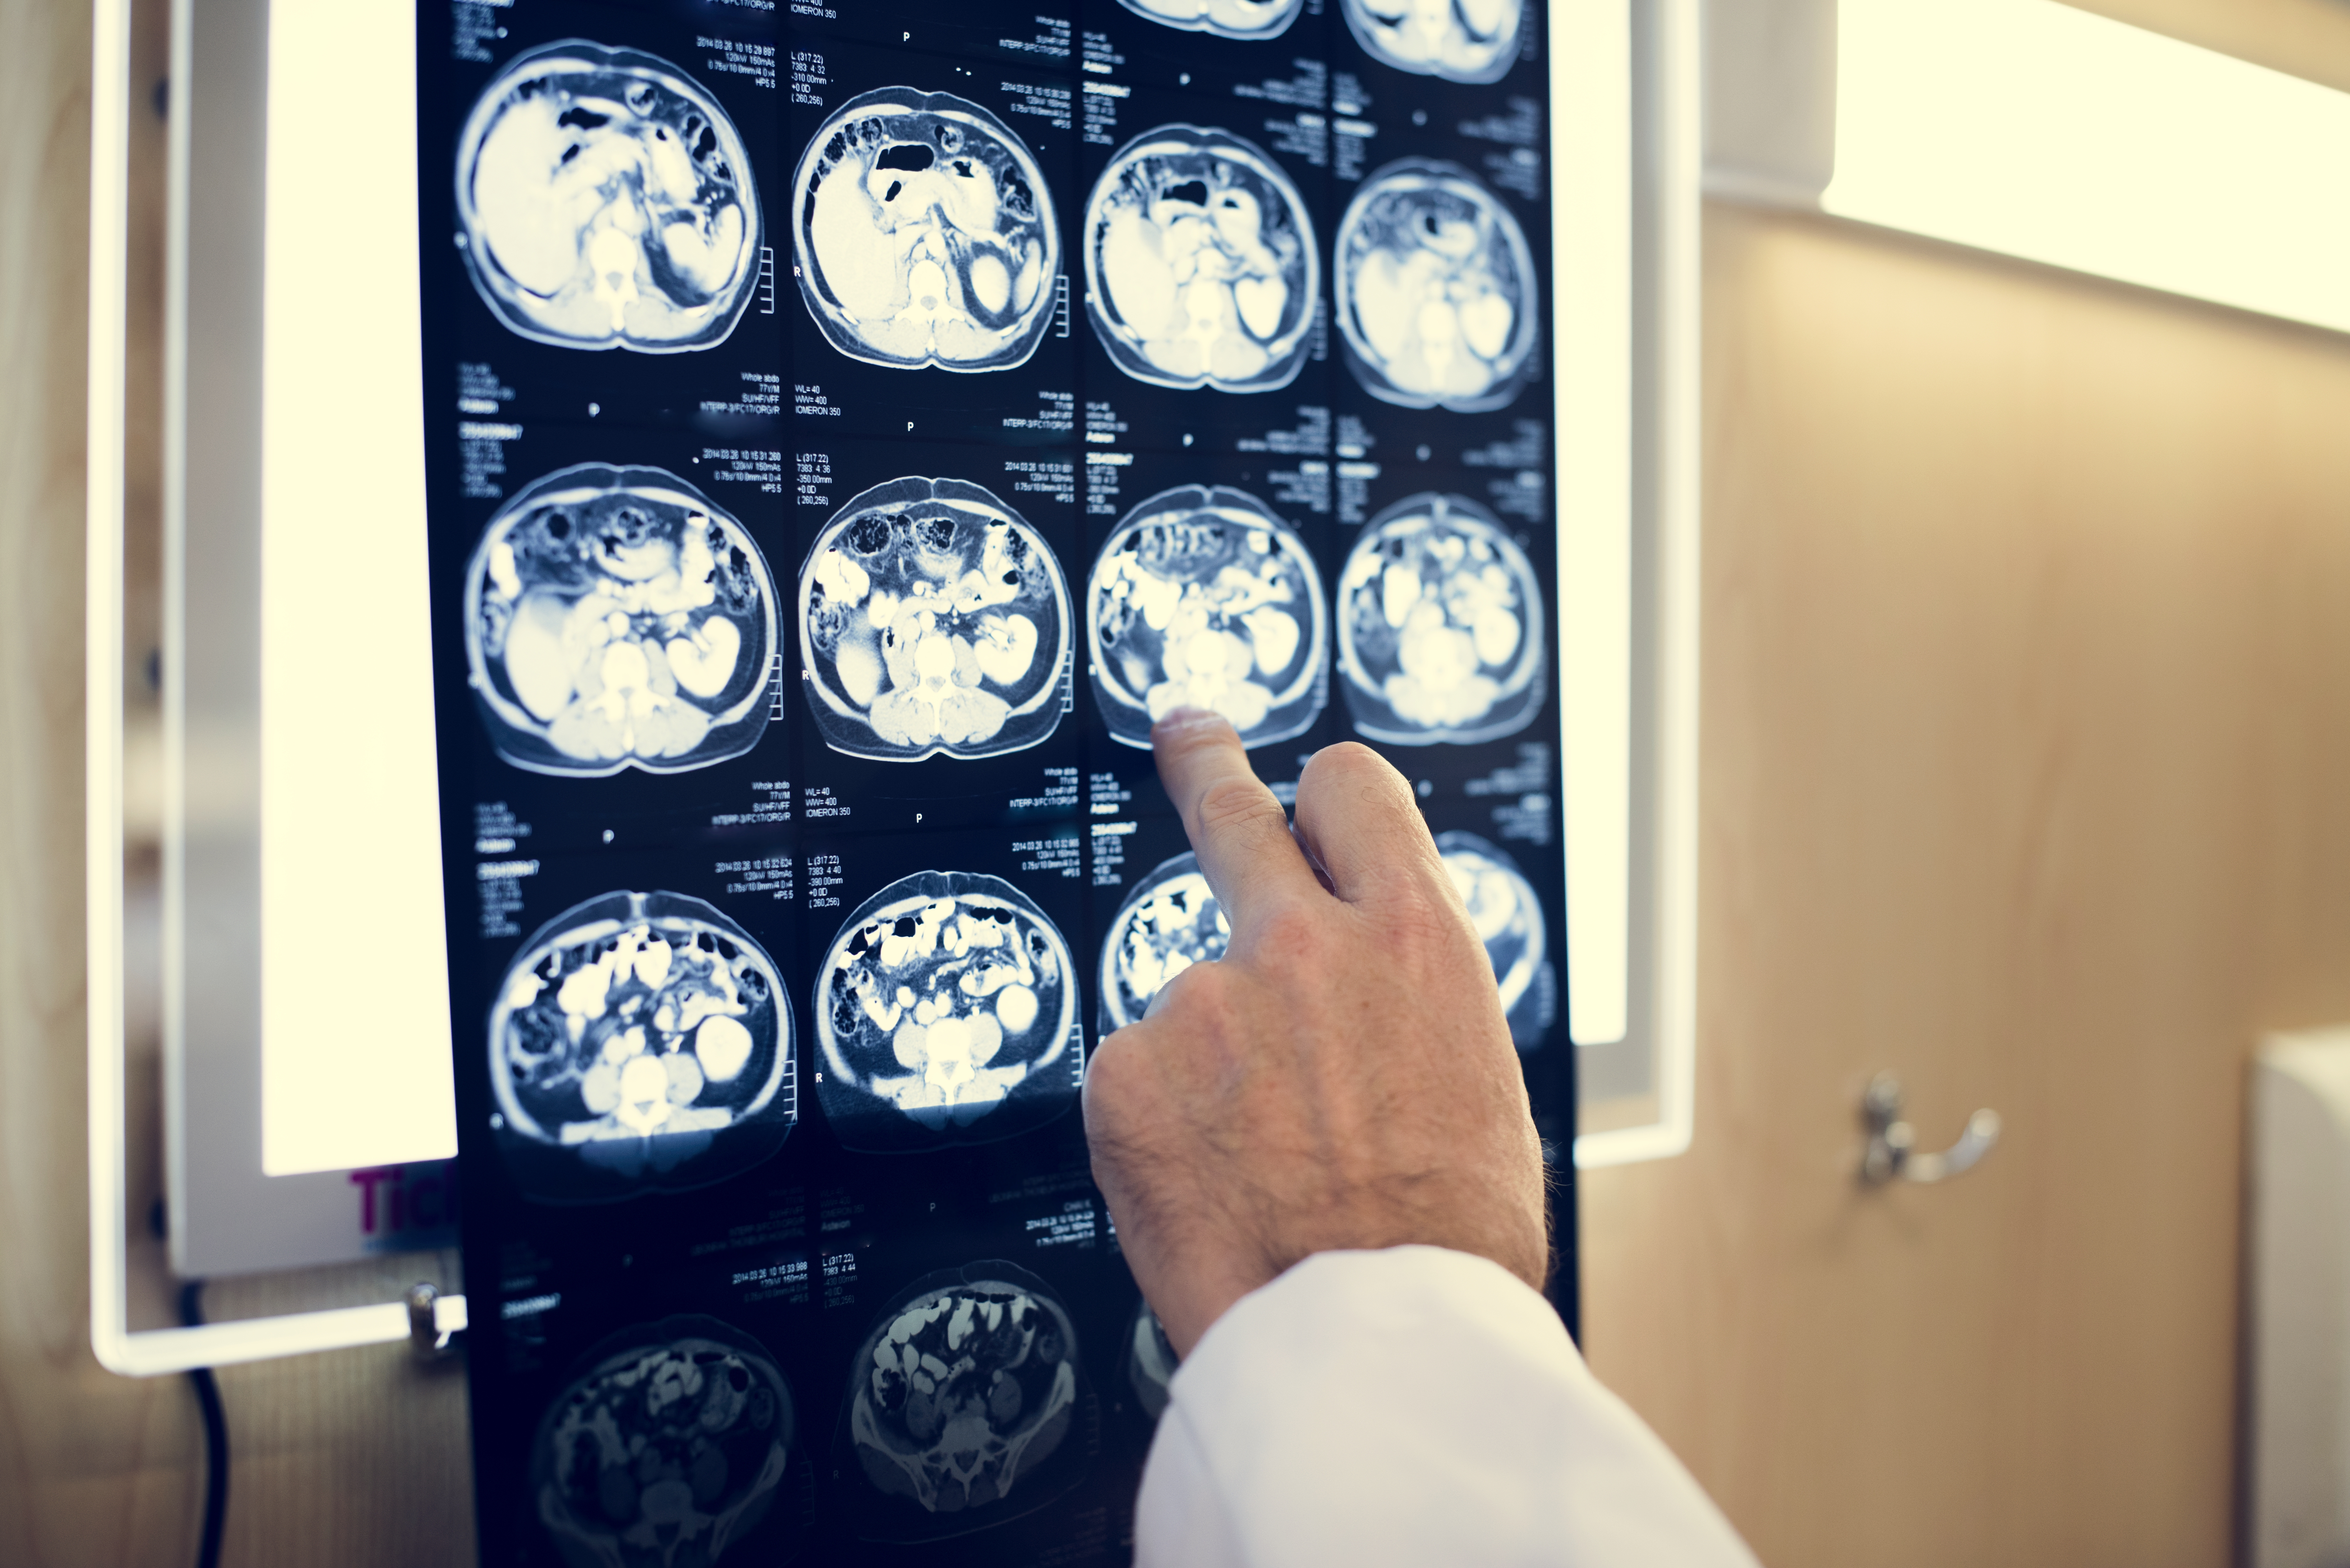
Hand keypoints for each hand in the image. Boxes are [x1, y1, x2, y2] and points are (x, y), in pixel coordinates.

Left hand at [1083, 709, 1550, 1356]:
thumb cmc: (1447, 1241)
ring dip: (1212, 1064)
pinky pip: (1137, 1080)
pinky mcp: (1123, 1072)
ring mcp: (1203, 1001)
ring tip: (1260, 1164)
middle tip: (1187, 736)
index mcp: (1413, 939)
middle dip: (1205, 763)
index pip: (1352, 789)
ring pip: (1191, 1004)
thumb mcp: (1474, 1081)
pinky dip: (1162, 1125)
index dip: (1325, 794)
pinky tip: (1210, 1187)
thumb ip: (1402, 999)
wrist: (1376, 1341)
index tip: (1299, 788)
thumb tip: (1367, 988)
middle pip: (1231, 809)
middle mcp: (1303, 944)